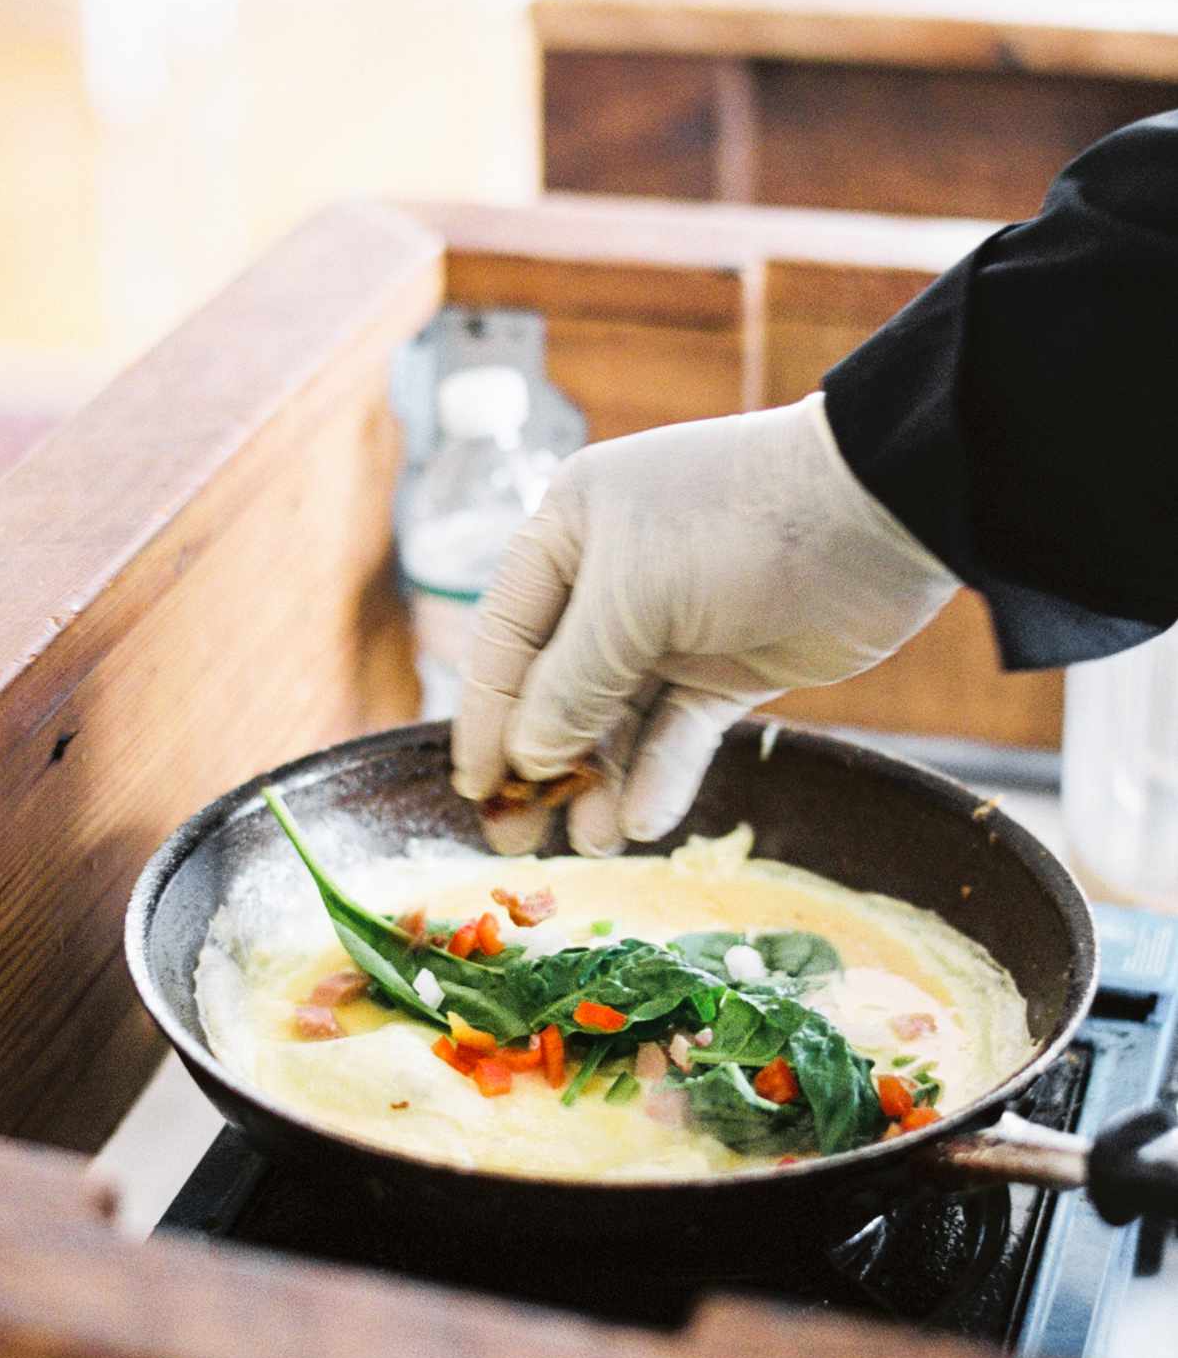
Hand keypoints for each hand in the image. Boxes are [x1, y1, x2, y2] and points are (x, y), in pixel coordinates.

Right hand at [452, 393, 957, 854]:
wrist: (883, 515)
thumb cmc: (735, 530)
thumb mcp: (631, 600)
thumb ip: (569, 685)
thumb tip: (527, 757)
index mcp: (570, 532)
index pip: (505, 638)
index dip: (486, 716)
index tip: (474, 790)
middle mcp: (612, 578)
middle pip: (555, 687)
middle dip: (540, 764)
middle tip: (517, 842)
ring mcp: (673, 626)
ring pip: (616, 719)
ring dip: (602, 781)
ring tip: (596, 841)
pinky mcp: (728, 668)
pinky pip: (677, 731)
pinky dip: (660, 774)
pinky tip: (644, 820)